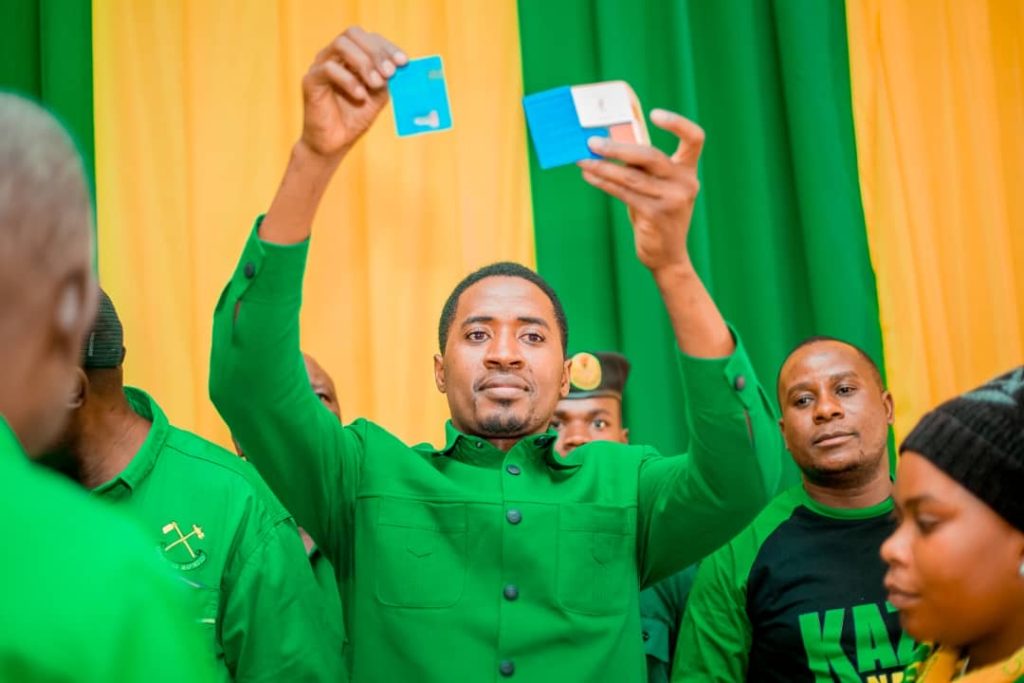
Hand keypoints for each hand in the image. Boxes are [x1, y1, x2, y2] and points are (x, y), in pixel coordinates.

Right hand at [299, 26, 407, 159]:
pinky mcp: (311, 81)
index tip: (403, 62)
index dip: (387, 47)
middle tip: (390, 72)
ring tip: (376, 83)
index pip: (368, 38)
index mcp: (351, 56)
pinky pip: (329, 69)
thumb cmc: (355, 118)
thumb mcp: (378, 96)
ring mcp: (320, 65)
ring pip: (341, 45)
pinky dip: (349, 80)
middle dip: (376, 51)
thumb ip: (386, 79)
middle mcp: (334, 56)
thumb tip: (399, 65)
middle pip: (353, 33)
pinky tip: (360, 96)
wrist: (334, 144)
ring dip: (363, 62)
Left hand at [578, 109, 704, 274]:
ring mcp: (672, 200)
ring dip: (603, 166)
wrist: (668, 256)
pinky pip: (623, 193)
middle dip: (618, 148)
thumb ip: (642, 167)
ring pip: (631, 176)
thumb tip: (607, 143)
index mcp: (688, 171)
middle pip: (650, 156)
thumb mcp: (657, 188)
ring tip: (583, 159)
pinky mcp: (655, 215)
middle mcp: (685, 183)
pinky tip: (589, 175)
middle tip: (593, 141)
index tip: (654, 114)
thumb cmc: (658, 215)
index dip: (677, 123)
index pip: (694, 139)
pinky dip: (603, 182)